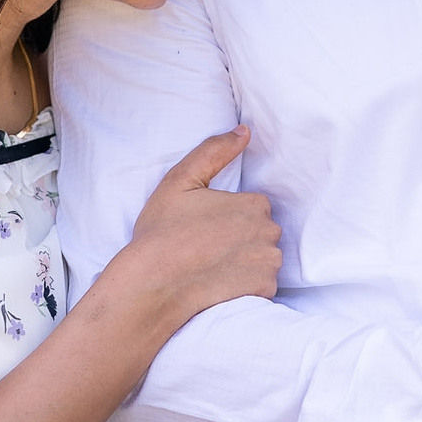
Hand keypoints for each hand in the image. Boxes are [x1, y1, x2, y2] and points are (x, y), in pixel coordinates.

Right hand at [110, 129, 281, 335]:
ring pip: (264, 258)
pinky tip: (222, 284)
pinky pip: (264, 285)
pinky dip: (249, 286)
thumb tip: (244, 131)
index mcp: (253, 204)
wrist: (153, 284)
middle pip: (262, 233)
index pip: (254, 207)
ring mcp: (268, 263)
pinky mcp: (264, 290)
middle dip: (242, 239)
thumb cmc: (163, 231)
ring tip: (215, 267)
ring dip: (248, 262)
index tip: (206, 227)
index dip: (229, 217)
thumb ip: (214, 151)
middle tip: (208, 248)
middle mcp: (268, 232)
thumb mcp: (180, 180)